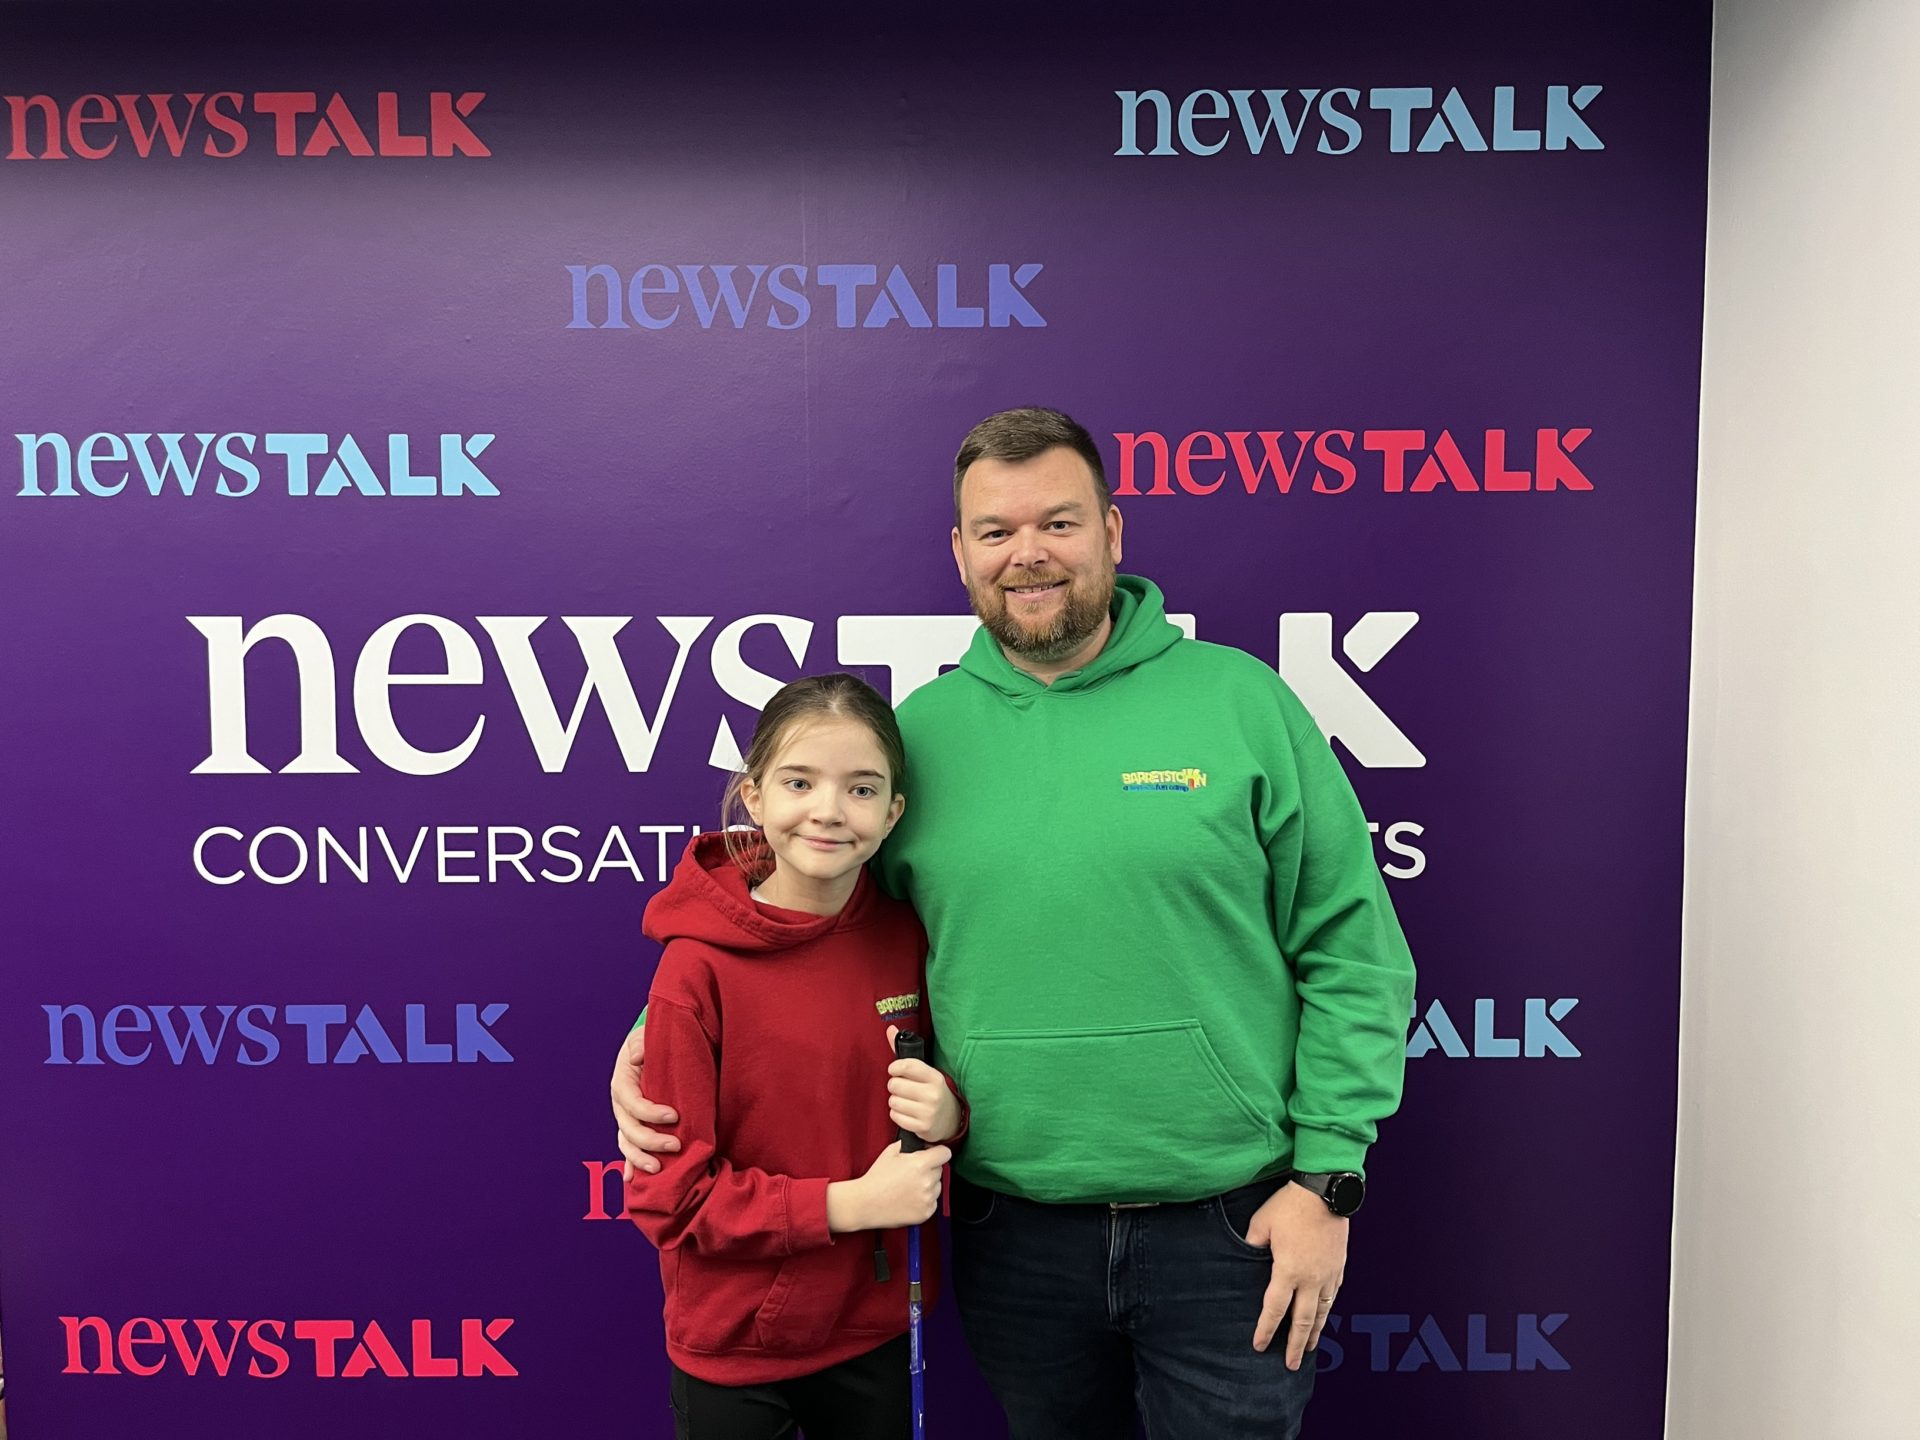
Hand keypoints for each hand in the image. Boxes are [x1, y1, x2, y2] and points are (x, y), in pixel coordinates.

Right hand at [611, 1021, 681, 1177]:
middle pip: (629, 1129)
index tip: (674, 1116)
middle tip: (676, 1145)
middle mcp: (621, 1104)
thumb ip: (642, 1043)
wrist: (655, 1051)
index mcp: (622, 1082)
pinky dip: (630, 1165)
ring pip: (626, 1143)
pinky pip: (629, 1149)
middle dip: (650, 1141)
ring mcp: (625, 1119)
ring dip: (639, 1159)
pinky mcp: (634, 1128)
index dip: (650, 1113)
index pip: (632, 1102)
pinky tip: (633, 1180)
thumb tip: (636, 1059)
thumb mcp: (648, 1036)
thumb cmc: (654, 1043)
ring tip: (658, 1169)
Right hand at [828, 1141, 952, 1231]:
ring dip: (928, 1185)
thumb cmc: (876, 1177)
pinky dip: (924, 1201)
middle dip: (930, 1169)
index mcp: (921, 1164)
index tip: (932, 1155)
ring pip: (937, 1187)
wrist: (866, 1203)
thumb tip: (922, 1144)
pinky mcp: (926, 1213)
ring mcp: (928, 1199)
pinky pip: (933, 1202)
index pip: (945, 1153)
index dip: (938, 1152)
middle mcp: (927, 1182)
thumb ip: (910, 1145)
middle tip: (912, 1173)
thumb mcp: (890, 1152)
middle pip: (940, 1170)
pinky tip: (909, 1199)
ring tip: (909, 1188)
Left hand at [885, 1024, 962, 1142]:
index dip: (895, 1067)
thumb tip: (890, 1028)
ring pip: (893, 1101)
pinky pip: (895, 1117)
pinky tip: (907, 1113)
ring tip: (906, 1102)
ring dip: (895, 1101)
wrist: (951, 1119)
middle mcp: (933, 1094)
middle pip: (895, 1084)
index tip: (894, 1070)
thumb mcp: (925, 1071)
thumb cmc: (932, 1090)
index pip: (907, 1065)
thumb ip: (905, 1051)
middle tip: (904, 1089)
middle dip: (895, 1086)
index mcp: (935, 1077)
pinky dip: (897, 1115)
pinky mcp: (922, 1127)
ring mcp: (928, 1112)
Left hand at [1245, 1181, 1348, 1369]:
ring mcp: (1328, 1274)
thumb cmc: (1290, 1205)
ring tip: (1309, 1347)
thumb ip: (1252, 1245)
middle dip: (1295, 1344)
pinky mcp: (1339, 1266)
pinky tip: (1323, 1316)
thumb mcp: (1260, 1224)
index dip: (1266, 1329)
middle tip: (1291, 1363)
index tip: (1259, 1345)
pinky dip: (1327, 1311)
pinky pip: (1333, 1296)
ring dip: (1314, 1332)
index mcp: (1288, 1271)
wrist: (1325, 1190)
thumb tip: (1247, 1256)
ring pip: (1322, 1312)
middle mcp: (1311, 1279)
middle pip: (1303, 1321)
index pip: (1275, 1309)